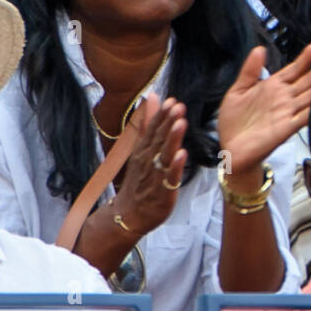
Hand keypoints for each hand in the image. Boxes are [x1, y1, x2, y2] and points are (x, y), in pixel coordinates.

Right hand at [112, 94, 188, 236]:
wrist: (127, 214)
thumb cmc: (139, 179)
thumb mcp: (141, 149)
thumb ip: (148, 123)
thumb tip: (153, 97)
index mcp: (143, 150)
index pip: (153, 129)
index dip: (162, 115)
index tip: (171, 101)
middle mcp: (148, 160)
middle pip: (159, 139)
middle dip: (168, 122)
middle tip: (177, 106)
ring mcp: (155, 175)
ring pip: (164, 156)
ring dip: (172, 140)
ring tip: (180, 124)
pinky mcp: (163, 192)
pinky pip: (170, 178)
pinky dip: (175, 167)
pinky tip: (182, 155)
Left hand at [216, 43, 310, 185]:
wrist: (230, 149)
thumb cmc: (233, 122)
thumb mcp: (238, 90)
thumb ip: (250, 70)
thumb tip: (260, 48)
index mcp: (273, 87)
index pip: (294, 70)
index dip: (305, 58)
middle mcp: (284, 99)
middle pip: (308, 80)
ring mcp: (287, 113)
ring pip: (310, 95)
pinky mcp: (285, 128)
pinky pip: (304, 116)